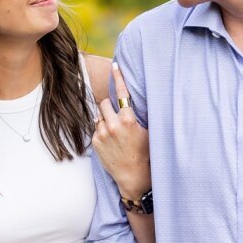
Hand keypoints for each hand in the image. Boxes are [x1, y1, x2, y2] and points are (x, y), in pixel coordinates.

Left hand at [92, 62, 151, 198]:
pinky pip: (96, 128)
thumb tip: (134, 100)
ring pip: (99, 115)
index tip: (115, 66)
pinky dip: (102, 130)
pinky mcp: (95, 142)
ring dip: (105, 119)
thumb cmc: (144, 153)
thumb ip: (138, 115)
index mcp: (128, 120)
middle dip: (110, 106)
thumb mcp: (147, 131)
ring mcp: (102, 134)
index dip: (118, 77)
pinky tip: (111, 141)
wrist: (133, 176)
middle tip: (117, 116)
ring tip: (115, 132)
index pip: (121, 94)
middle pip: (104, 102)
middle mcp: (114, 125)